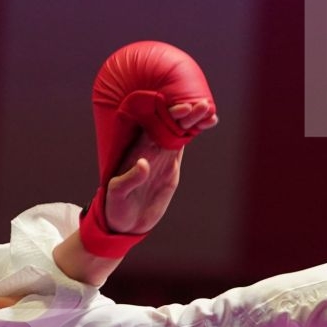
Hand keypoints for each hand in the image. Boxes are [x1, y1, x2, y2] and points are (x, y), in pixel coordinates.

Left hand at [79, 41, 217, 257]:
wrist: (125, 222)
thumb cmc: (116, 206)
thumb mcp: (118, 193)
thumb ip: (131, 178)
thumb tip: (143, 163)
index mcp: (138, 150)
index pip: (155, 126)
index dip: (168, 115)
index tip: (183, 108)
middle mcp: (151, 149)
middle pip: (170, 125)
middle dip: (186, 114)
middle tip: (203, 105)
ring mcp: (162, 157)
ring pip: (180, 132)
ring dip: (194, 121)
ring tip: (210, 113)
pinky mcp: (171, 167)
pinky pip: (184, 144)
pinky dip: (195, 133)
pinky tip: (207, 124)